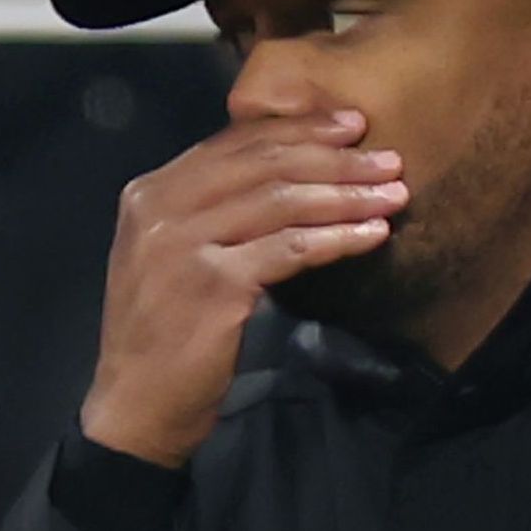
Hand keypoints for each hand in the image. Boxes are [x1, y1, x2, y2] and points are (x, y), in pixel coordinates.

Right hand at [81, 110, 404, 467]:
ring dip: (346, 195)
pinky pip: (292, 248)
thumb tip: (284, 171)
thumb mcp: (171, 256)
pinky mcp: (216, 283)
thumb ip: (208, 211)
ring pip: (283, 201)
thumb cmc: (163, 333)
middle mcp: (162, 208)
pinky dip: (337, 238)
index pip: (234, 143)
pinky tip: (371, 235)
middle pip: (264, 164)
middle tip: (388, 159)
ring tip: (394, 195)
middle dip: (334, 157)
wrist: (136, 403)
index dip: (299, 130)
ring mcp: (186, 244)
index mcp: (151, 193)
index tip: (351, 127)